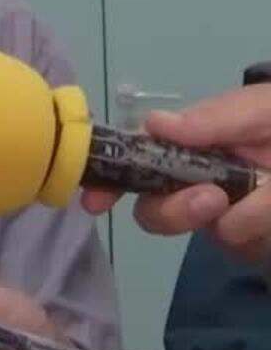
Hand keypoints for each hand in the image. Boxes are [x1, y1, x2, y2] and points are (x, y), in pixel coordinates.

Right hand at [82, 87, 270, 263]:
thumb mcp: (264, 109)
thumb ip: (217, 118)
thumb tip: (154, 125)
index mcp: (194, 143)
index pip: (137, 160)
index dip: (109, 178)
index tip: (96, 199)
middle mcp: (197, 181)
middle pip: (153, 208)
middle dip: (171, 208)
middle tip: (210, 199)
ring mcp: (223, 215)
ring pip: (190, 228)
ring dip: (221, 217)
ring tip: (249, 203)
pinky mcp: (246, 241)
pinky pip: (237, 238)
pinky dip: (258, 221)